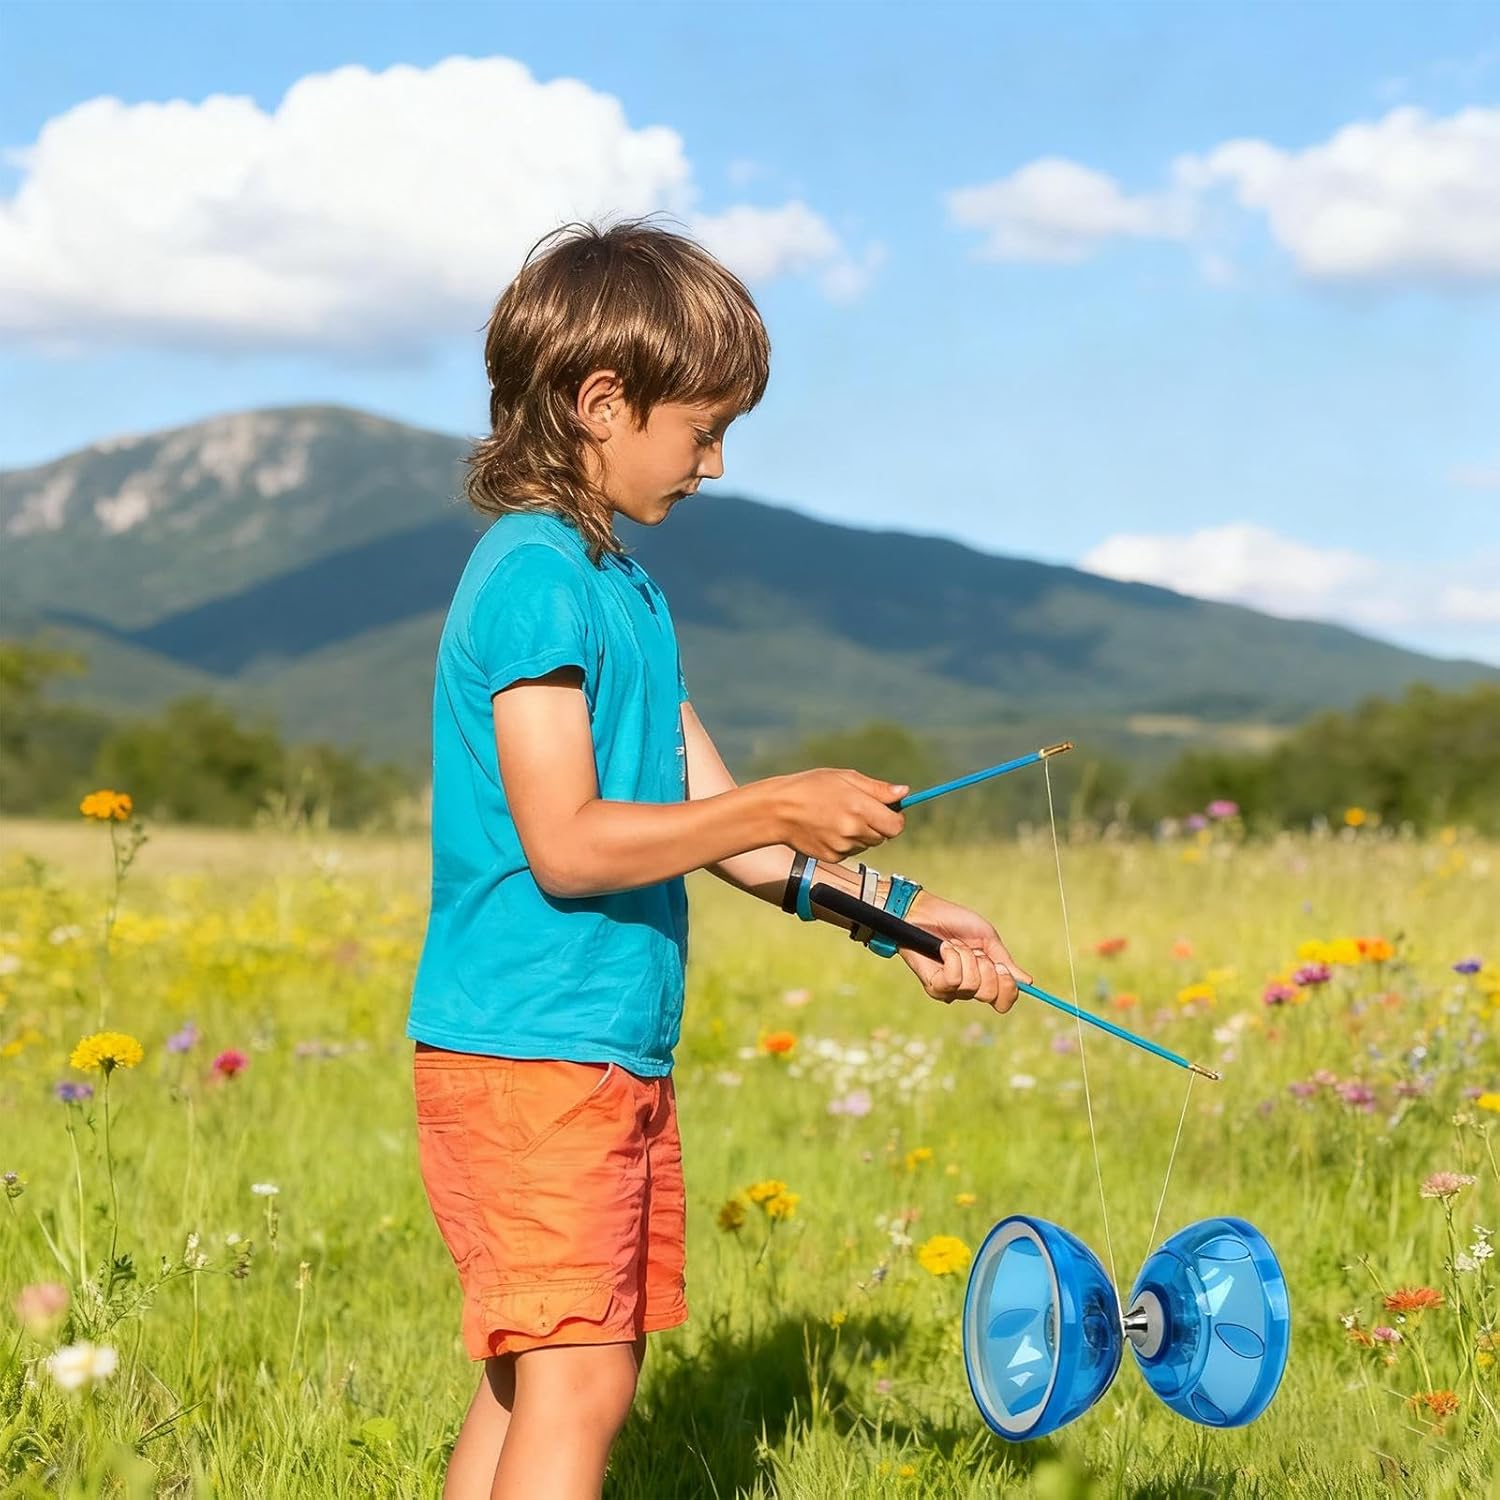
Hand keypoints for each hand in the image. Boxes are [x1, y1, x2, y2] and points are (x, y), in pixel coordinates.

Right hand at [768, 768, 906, 861]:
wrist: (777, 810)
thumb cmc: (810, 787)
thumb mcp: (845, 777)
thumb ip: (877, 788)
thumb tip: (903, 792)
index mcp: (860, 807)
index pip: (896, 826)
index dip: (895, 818)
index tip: (888, 811)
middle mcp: (853, 830)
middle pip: (883, 836)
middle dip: (877, 824)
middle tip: (857, 810)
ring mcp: (843, 846)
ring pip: (866, 844)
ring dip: (860, 834)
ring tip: (838, 817)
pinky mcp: (832, 857)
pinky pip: (850, 852)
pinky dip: (845, 843)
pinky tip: (828, 828)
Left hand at [898, 892, 1029, 1012]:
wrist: (927, 912)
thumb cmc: (956, 923)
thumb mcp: (987, 939)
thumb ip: (1005, 962)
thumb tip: (1027, 981)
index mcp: (984, 979)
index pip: (1003, 1002)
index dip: (1008, 988)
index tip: (1003, 967)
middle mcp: (968, 989)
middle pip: (990, 995)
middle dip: (986, 967)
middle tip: (975, 950)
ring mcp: (950, 991)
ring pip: (971, 986)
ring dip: (966, 958)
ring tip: (955, 946)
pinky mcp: (934, 986)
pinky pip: (953, 979)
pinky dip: (952, 958)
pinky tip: (944, 948)